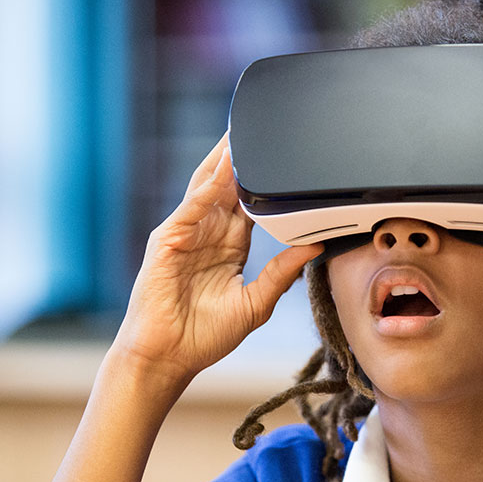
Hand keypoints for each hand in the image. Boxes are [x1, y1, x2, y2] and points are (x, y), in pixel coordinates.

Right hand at [112, 133, 321, 385]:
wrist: (168, 358)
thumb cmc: (204, 336)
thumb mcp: (255, 303)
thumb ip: (282, 272)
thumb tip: (315, 246)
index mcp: (228, 246)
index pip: (249, 202)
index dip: (264, 178)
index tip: (284, 154)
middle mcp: (207, 233)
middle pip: (226, 184)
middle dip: (241, 156)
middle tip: (262, 123)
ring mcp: (185, 234)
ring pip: (207, 187)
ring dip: (224, 161)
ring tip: (242, 132)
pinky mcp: (167, 242)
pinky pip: (191, 209)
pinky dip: (206, 189)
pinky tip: (222, 170)